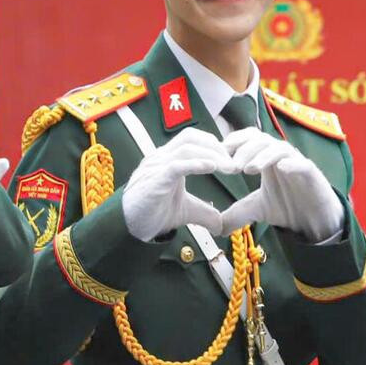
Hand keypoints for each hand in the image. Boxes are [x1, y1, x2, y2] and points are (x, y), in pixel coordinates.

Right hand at [121, 127, 236, 240]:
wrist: (131, 227)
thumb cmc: (152, 213)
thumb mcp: (186, 211)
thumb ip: (204, 213)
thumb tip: (221, 225)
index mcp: (168, 159)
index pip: (192, 139)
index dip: (214, 145)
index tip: (231, 160)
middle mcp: (161, 157)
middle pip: (191, 137)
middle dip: (216, 147)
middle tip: (234, 164)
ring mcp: (156, 166)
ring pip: (186, 149)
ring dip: (212, 155)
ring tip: (230, 168)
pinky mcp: (155, 179)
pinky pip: (176, 165)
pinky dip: (196, 164)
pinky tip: (213, 168)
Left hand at [215, 128, 342, 240]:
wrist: (315, 221)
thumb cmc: (287, 207)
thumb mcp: (256, 210)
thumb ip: (236, 214)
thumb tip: (215, 228)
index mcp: (264, 159)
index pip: (247, 139)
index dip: (232, 144)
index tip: (217, 157)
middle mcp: (280, 156)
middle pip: (260, 139)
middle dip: (244, 149)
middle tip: (232, 166)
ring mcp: (296, 163)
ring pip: (279, 148)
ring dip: (262, 156)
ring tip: (248, 169)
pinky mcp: (312, 174)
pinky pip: (303, 164)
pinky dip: (292, 164)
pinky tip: (281, 168)